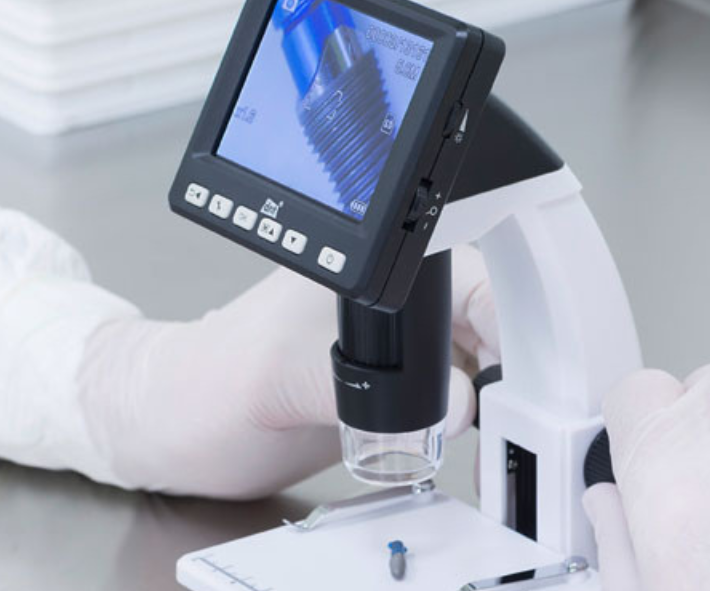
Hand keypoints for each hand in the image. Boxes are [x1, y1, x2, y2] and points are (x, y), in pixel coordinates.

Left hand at [75, 246, 496, 498]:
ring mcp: (396, 349)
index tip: (532, 362)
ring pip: (480, 362)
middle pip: (491, 318)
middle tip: (520, 403)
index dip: (511, 316)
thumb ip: (361, 390)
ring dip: (494, 394)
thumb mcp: (282, 378)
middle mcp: (394, 304)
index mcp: (373, 270)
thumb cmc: (209, 379)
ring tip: (494, 423)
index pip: (472, 275)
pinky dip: (466, 425)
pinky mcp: (391, 393)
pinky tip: (457, 440)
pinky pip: (453, 404)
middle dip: (512, 360)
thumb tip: (450, 406)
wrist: (177, 428)